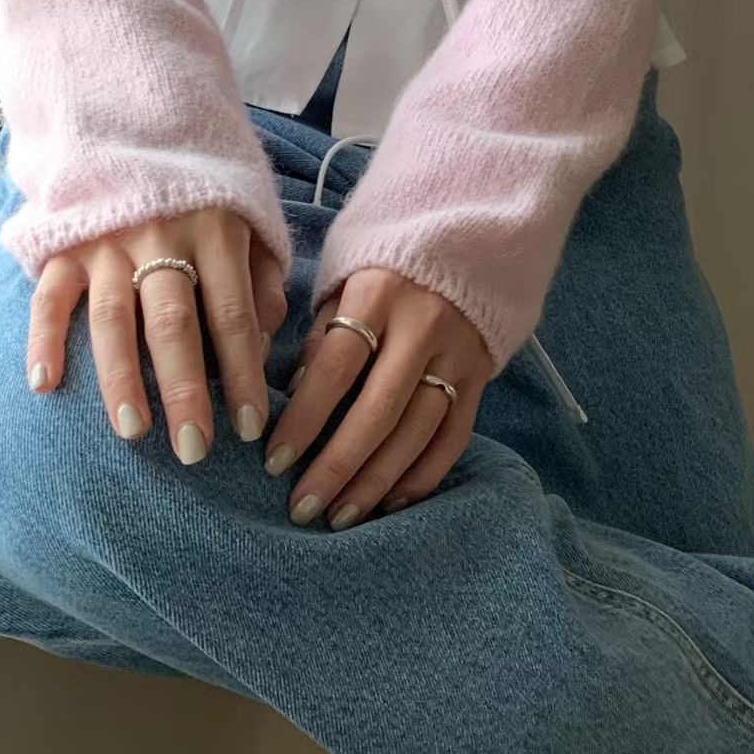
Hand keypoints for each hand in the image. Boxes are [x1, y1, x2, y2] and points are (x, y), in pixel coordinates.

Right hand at [25, 208, 287, 464]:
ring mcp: (107, 241)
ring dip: (120, 377)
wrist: (135, 121)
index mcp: (216, 232)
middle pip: (173, 323)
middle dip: (184, 390)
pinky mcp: (64, 244)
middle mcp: (160, 237)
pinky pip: (49, 296)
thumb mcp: (252, 218)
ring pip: (113, 317)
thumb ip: (262, 279)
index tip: (250, 428)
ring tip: (132, 430)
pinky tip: (45, 384)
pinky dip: (44, 339)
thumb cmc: (204, 190)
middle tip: (193, 448)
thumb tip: (264, 343)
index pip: (232, 315)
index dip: (243, 373)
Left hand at [265, 268, 492, 528]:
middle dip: (337, 465)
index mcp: (379, 294)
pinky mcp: (480, 376)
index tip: (273, 461)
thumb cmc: (386, 269)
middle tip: (302, 507)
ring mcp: (458, 353)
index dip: (304, 417)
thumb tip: (293, 398)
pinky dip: (423, 475)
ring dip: (376, 480)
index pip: (337, 367)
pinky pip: (453, 436)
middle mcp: (423, 326)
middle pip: (378, 409)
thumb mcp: (345, 281)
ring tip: (340, 515)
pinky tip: (392, 503)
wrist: (472, 238)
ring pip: (417, 431)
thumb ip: (321, 336)